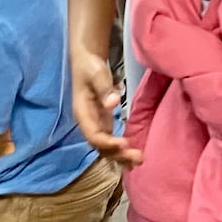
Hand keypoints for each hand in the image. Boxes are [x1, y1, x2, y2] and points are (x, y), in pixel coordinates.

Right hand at [71, 46, 141, 166]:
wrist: (86, 59)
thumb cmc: (90, 65)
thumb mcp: (97, 74)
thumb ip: (104, 88)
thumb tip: (112, 104)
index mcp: (82, 113)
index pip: (93, 135)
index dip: (108, 143)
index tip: (125, 144)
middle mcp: (88, 122)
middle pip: (100, 146)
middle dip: (118, 154)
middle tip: (139, 157)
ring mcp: (96, 123)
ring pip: (105, 147)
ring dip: (121, 155)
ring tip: (139, 161)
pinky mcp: (103, 122)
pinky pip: (110, 141)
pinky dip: (121, 149)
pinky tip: (133, 154)